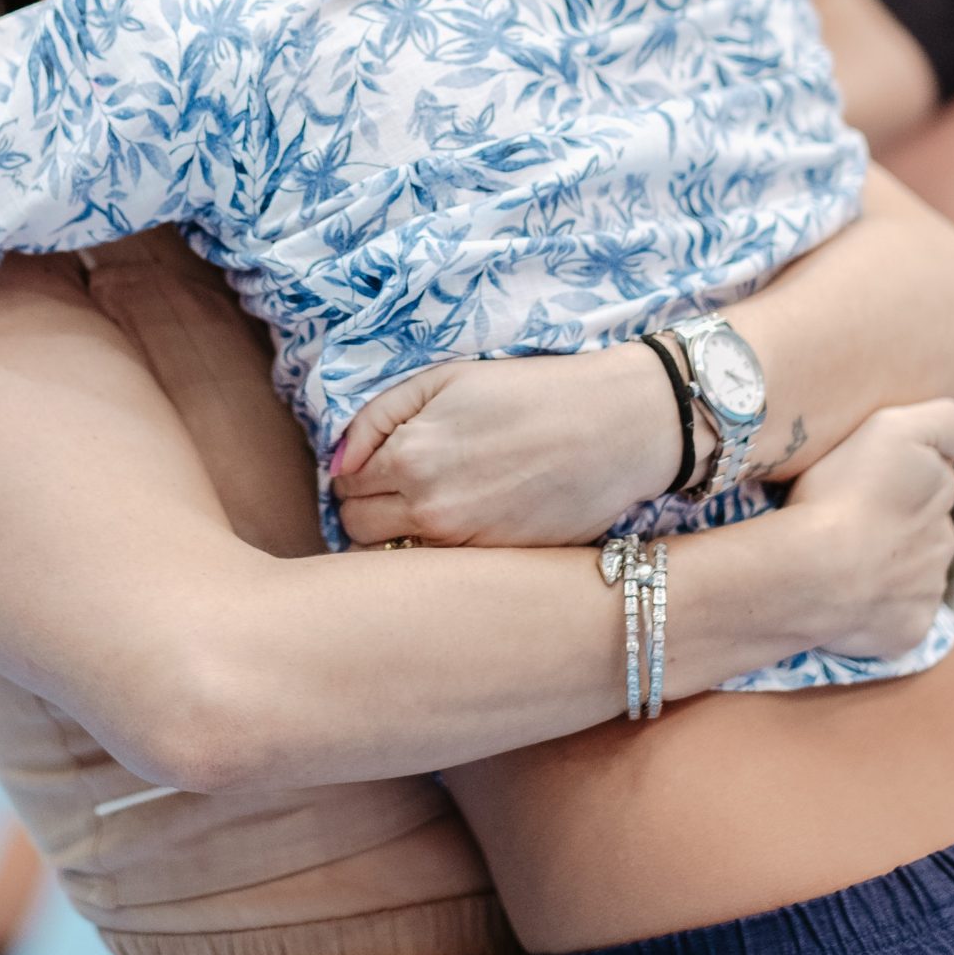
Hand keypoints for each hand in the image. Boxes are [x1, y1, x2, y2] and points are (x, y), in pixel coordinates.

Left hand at [334, 347, 671, 548]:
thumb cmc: (531, 392)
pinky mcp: (496, 566)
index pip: (344, 489)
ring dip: (397, 540)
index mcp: (410, 458)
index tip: (379, 465)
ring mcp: (464, 547)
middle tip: (397, 489)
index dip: (356, 475)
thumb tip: (338, 464)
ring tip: (431, 508)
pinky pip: (440, 575)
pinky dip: (438, 557)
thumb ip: (378, 418)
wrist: (615, 426)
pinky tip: (464, 526)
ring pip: (393, 562)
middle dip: (366, 511)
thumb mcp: (445, 379)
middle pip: (357, 532)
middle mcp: (429, 511)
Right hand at [783, 398, 953, 659]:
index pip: (930, 476)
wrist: (814, 572)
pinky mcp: (910, 630)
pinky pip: (896, 616)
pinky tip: (844, 597)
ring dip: (885, 566)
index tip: (864, 481)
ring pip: (911, 572)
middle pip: (923, 527)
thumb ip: (945, 422)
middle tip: (846, 522)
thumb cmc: (844, 494)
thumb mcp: (894, 427)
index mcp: (939, 491)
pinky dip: (876, 608)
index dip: (897, 476)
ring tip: (837, 561)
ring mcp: (928, 589)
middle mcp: (944, 540)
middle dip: (895, 524)